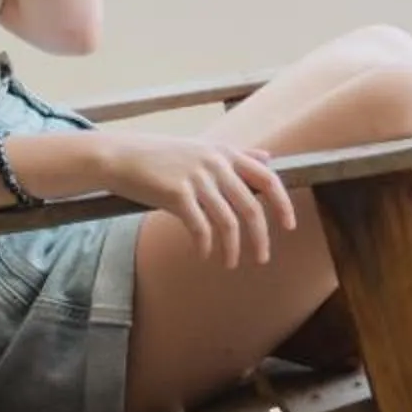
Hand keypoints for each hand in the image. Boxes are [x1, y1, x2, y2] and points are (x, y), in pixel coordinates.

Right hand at [82, 130, 299, 267]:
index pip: (268, 178)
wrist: (122, 156)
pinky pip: (200, 228)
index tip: (289, 226)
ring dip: (232, 249)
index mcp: (226, 153)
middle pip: (251, 208)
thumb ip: (238, 155)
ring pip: (228, 223)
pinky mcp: (176, 194)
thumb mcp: (205, 148)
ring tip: (230, 263)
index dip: (283, 204)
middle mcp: (216, 164)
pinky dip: (205, 245)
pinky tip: (203, 254)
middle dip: (260, 238)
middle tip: (261, 258)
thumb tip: (269, 156)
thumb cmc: (164, 156)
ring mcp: (196, 179)